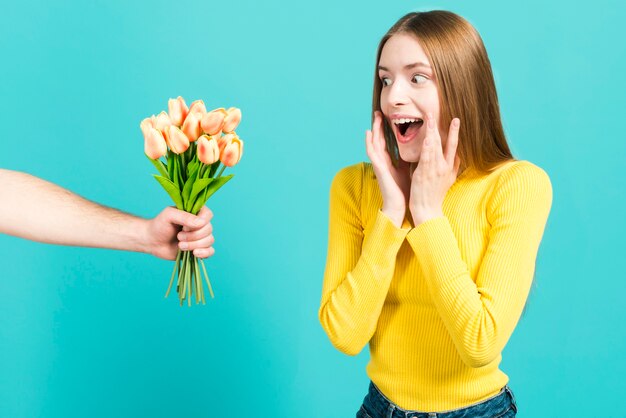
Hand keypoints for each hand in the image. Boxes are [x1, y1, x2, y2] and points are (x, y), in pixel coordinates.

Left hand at [146, 206, 213, 259]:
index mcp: (195, 212)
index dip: (200, 222)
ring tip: (180, 245)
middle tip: (178, 236)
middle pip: (209, 230)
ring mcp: (200, 237)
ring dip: (194, 245)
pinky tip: (194, 253)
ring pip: (209, 241)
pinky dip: (204, 253)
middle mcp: (200, 224)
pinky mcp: (199, 249)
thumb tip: (201, 223)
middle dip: (193, 236)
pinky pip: (210, 251)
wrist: (152, 241)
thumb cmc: (159, 225)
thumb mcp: (169, 215)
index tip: (184, 226)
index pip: (208, 215)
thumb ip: (184, 216)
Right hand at [366, 111, 410, 226]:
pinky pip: (372, 153)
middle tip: (379, 113)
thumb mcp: (409, 170)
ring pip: (374, 143)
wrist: (400, 206)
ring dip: (374, 130)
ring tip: (375, 118)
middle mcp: (383, 162)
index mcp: (390, 162)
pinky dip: (369, 142)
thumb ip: (409, 159)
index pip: (386, 143)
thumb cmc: (404, 190)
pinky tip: (369, 133)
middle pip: (379, 140)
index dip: (386, 131)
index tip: (389, 119)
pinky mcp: (378, 169)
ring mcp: (379, 165)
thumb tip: (419, 148)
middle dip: (379, 127)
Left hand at [409, 113, 460, 224]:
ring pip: (434, 147)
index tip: (456, 119)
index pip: (453, 146)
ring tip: (430, 118)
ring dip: (432, 131)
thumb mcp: (448, 179)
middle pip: (444, 142)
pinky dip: (428, 146)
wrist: (428, 210)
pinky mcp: (425, 174)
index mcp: (449, 168)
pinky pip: (427, 157)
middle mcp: (444, 167)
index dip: (455, 132)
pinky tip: (428, 137)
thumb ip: (452, 166)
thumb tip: (457, 154)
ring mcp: (435, 170)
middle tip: (437, 112)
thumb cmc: (434, 195)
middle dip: (440, 126)